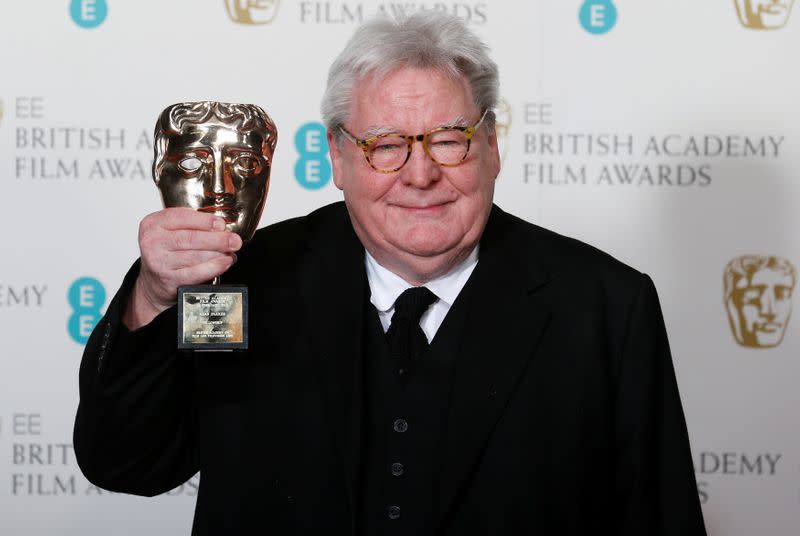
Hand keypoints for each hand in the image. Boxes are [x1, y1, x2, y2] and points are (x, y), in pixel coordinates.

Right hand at [123, 208, 241, 329]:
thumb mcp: (170, 230)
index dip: (204, 221)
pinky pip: (196, 273)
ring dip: (219, 254)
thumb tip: (221, 227)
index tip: (221, 224)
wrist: (154, 280)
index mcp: (153, 224)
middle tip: (235, 240)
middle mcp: (152, 242)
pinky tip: (225, 263)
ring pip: (195, 256)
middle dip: (218, 239)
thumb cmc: (167, 251)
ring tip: (231, 252)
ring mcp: (159, 262)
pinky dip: (214, 268)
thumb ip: (191, 224)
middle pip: (190, 238)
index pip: (180, 217)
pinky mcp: (169, 280)